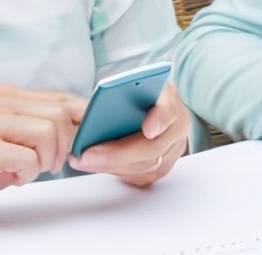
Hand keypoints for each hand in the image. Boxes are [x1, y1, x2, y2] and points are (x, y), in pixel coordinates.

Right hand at [0, 85, 86, 222]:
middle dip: (64, 145)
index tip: (83, 139)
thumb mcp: (14, 137)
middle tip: (50, 164)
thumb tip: (86, 121)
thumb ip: (43, 123)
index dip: (82, 120)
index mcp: (6, 94)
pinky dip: (28, 175)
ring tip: (29, 170)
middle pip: (59, 115)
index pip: (61, 98)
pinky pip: (28, 160)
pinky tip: (14, 177)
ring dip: (46, 161)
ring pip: (48, 134)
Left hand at [68, 82, 190, 186]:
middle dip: (118, 154)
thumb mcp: (125, 86)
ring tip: (84, 160)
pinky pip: (142, 176)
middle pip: (154, 147)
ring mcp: (173, 148)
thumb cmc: (130, 94)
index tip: (147, 130)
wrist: (139, 105)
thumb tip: (98, 113)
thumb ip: (119, 95)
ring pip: (147, 166)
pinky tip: (96, 165)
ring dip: (112, 165)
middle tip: (88, 155)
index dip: (161, 120)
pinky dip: (118, 171)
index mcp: (169, 98)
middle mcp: (177, 125)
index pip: (171, 110)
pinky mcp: (162, 165)